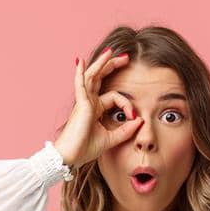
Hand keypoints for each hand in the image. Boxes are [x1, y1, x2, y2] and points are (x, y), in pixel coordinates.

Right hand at [53, 46, 142, 167]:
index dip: (127, 104)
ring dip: (101, 63)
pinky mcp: (81, 105)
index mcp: (94, 109)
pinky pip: (81, 85)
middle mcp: (88, 103)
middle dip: (112, 66)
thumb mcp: (111, 139)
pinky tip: (81, 62)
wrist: (69, 158)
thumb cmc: (84, 150)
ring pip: (92, 77)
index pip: (114, 97)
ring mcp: (83, 102)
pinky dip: (80, 73)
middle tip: (125, 57)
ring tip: (110, 51)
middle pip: (100, 78)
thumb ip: (125, 130)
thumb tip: (140, 120)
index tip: (134, 116)